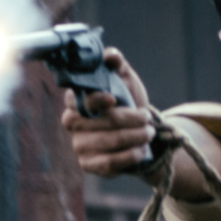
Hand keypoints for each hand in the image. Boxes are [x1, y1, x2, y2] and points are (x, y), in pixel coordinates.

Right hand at [59, 49, 157, 178]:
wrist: (136, 131)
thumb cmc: (127, 101)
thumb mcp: (125, 79)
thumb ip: (117, 65)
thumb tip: (111, 56)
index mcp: (75, 98)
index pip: (83, 100)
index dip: (97, 100)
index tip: (113, 99)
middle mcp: (71, 121)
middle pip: (103, 122)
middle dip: (131, 120)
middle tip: (147, 119)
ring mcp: (78, 144)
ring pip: (110, 142)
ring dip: (135, 137)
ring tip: (149, 133)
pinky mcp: (88, 164)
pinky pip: (110, 162)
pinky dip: (130, 155)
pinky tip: (141, 150)